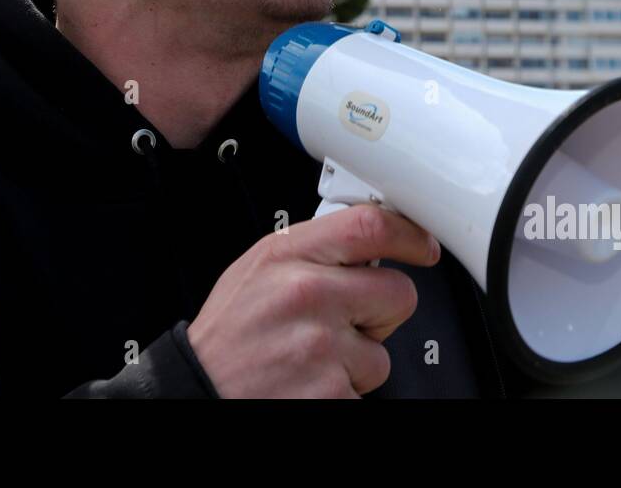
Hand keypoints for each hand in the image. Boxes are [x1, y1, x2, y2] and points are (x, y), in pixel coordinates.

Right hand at [186, 203, 440, 397]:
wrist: (198, 390)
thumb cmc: (228, 337)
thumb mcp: (257, 270)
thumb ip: (310, 250)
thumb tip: (365, 241)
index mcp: (286, 256)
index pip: (369, 226)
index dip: (409, 235)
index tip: (422, 246)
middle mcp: (307, 295)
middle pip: (398, 292)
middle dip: (381, 313)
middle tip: (345, 323)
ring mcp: (321, 347)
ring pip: (383, 352)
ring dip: (357, 362)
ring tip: (313, 360)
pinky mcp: (331, 394)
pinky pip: (367, 391)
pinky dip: (344, 392)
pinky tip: (310, 383)